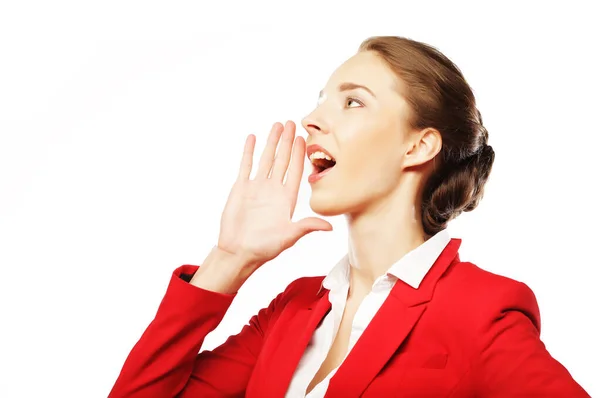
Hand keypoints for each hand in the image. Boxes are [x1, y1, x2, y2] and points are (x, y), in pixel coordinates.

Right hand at [217, 121, 332, 268]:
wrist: (238, 252)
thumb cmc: (264, 248)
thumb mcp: (289, 236)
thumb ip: (306, 227)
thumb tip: (330, 227)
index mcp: (287, 199)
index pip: (296, 171)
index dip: (300, 154)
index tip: (304, 138)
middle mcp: (274, 190)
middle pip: (282, 160)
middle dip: (287, 142)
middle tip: (291, 123)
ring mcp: (257, 187)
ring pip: (266, 159)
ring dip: (271, 142)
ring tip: (276, 125)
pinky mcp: (241, 188)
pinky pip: (246, 166)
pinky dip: (249, 152)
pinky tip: (253, 138)